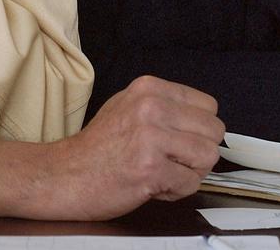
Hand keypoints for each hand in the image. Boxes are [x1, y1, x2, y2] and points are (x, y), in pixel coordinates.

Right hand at [0, 76, 223, 219]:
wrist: (65, 174)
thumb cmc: (98, 147)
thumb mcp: (128, 107)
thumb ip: (165, 108)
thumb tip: (204, 121)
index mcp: (148, 88)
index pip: (208, 105)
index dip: (198, 129)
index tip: (178, 140)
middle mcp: (151, 107)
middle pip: (214, 131)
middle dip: (197, 152)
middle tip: (170, 159)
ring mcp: (150, 137)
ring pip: (207, 157)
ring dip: (189, 172)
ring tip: (162, 171)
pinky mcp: (150, 168)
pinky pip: (190, 184)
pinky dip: (175, 191)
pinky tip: (152, 185)